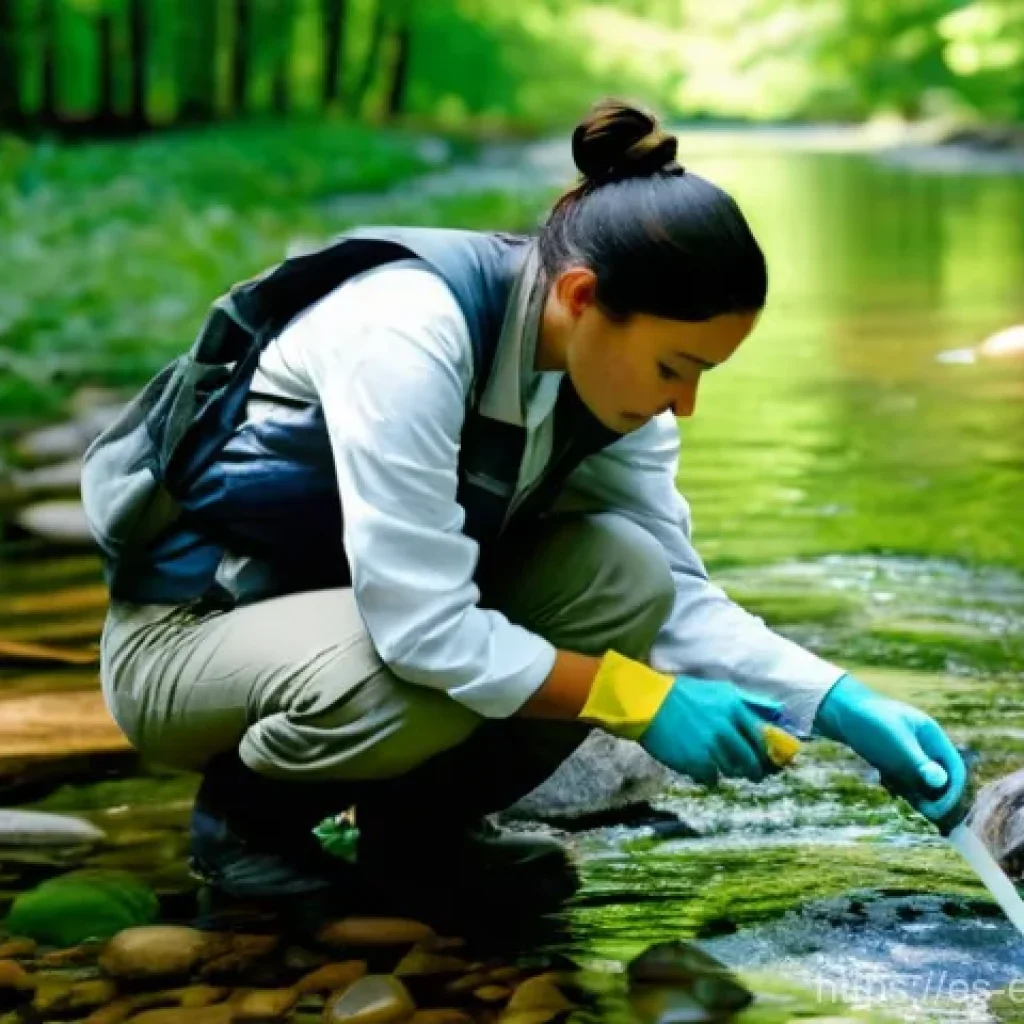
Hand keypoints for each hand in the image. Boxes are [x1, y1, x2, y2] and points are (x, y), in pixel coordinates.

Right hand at [639, 676, 785, 786]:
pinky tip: (699, 767)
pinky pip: (712, 778)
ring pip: (732, 770)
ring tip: (716, 764)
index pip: (761, 738)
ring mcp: (711, 746)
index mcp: (734, 707)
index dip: (765, 753)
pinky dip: (708, 776)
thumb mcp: (719, 691)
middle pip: (750, 759)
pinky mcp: (696, 761)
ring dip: (728, 770)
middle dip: (753, 771)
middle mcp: (726, 727)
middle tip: (751, 775)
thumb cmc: (682, 694)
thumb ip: (750, 702)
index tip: (766, 761)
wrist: (648, 704)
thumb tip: (780, 710)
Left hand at [813, 675, 967, 827]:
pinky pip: (907, 780)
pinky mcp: (896, 759)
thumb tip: (940, 782)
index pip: (955, 769)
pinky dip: (899, 786)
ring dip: (914, 792)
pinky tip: (884, 779)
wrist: (839, 710)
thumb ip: (916, 762)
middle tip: (917, 807)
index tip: (937, 810)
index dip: (952, 793)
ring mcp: (911, 752)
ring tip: (893, 784)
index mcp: (932, 735)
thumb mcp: (894, 742)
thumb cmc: (868, 721)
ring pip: (923, 783)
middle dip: (932, 795)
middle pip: (942, 779)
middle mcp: (926, 745)